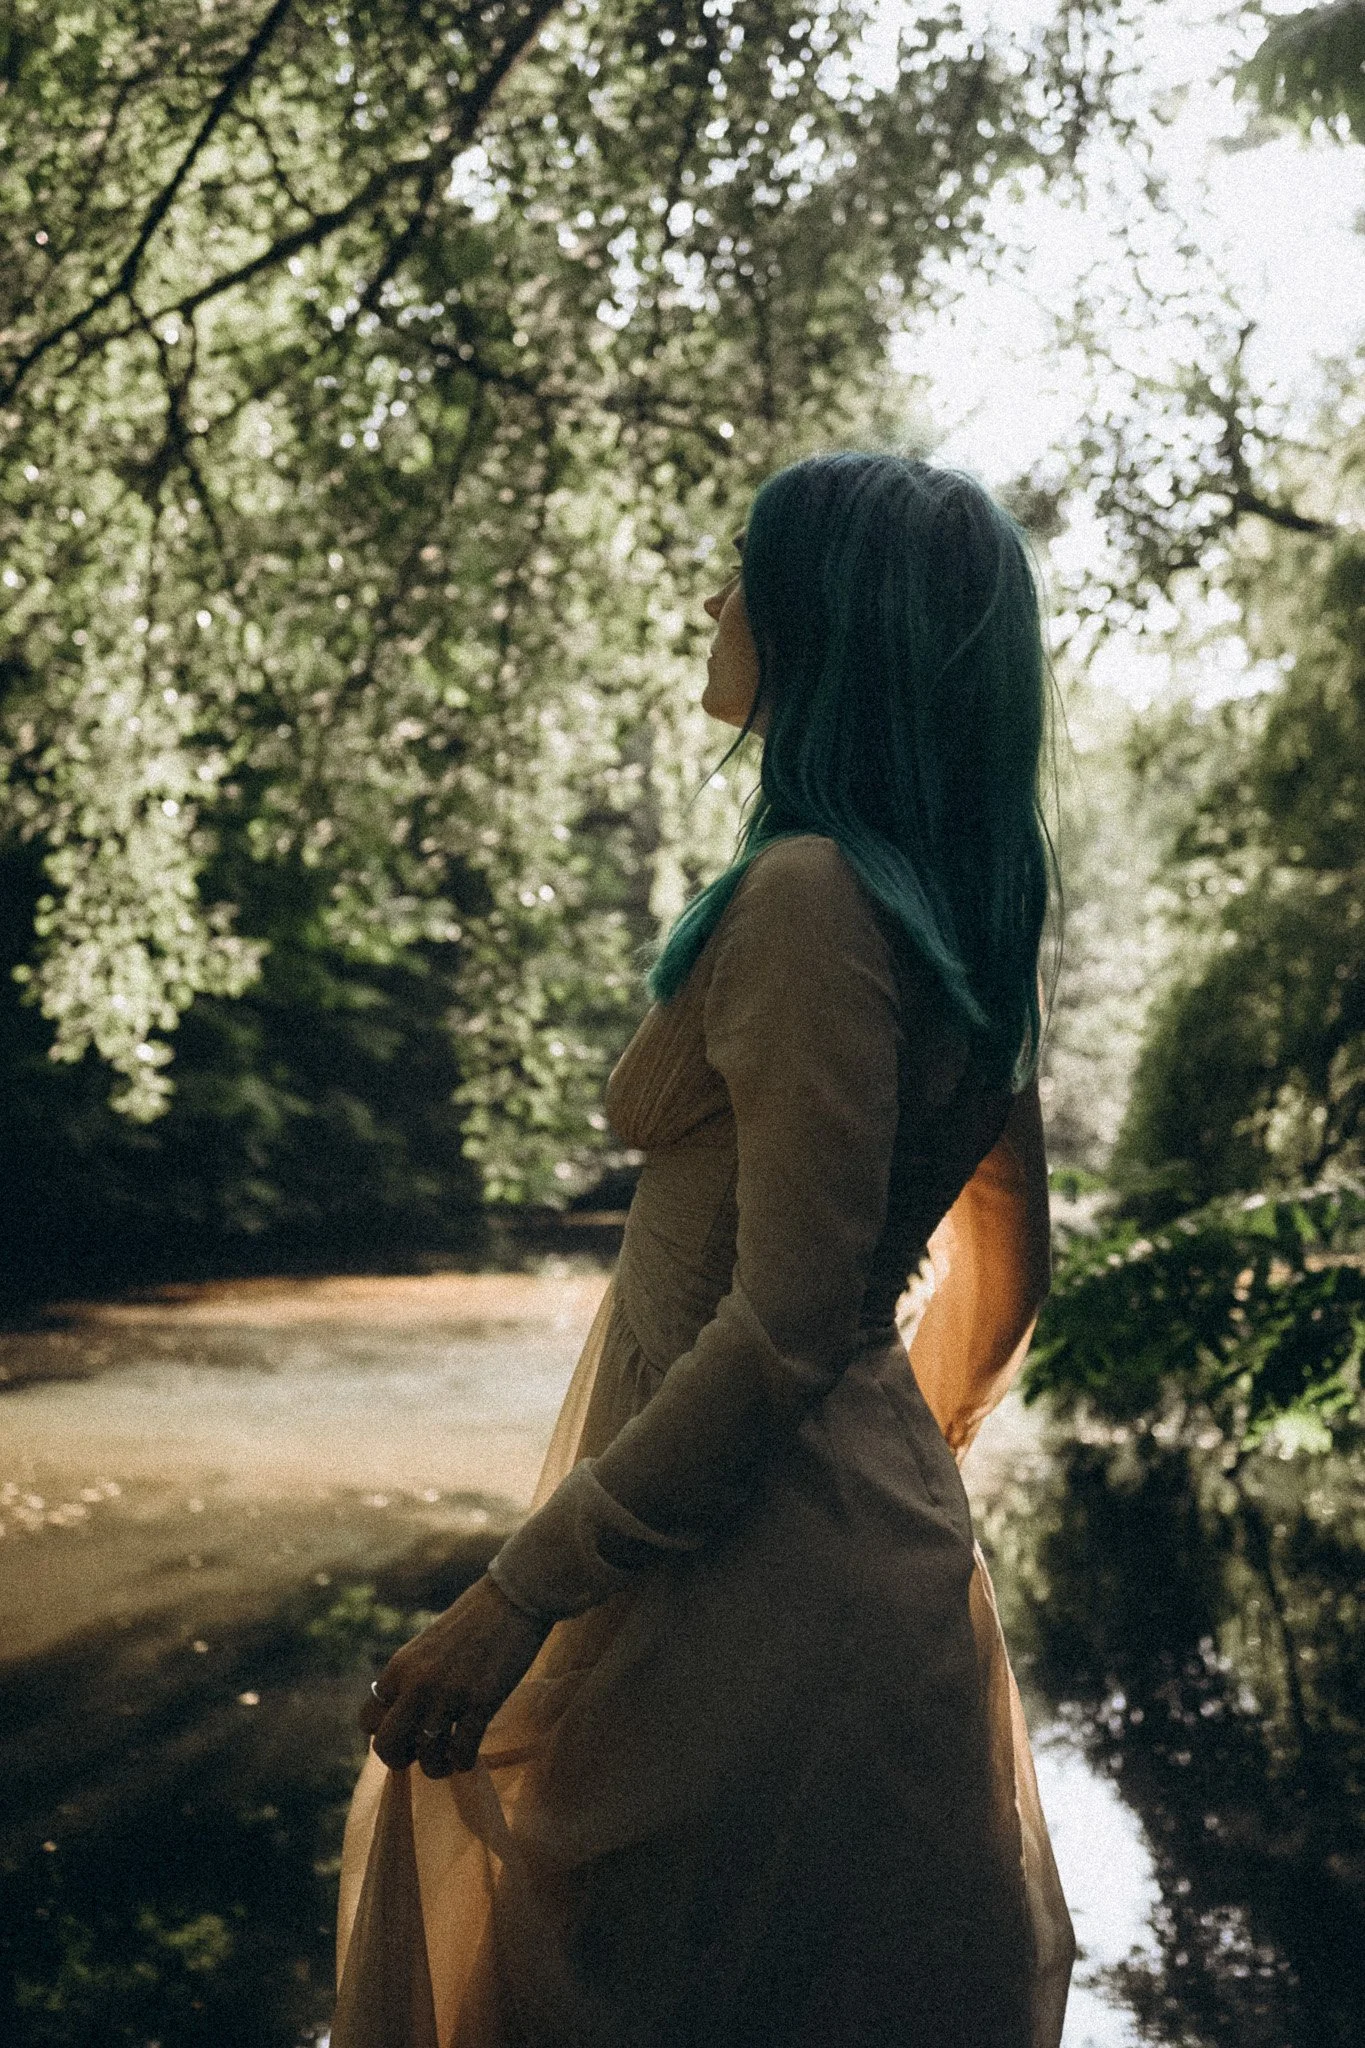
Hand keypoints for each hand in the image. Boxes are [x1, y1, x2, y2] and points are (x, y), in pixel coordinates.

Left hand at [359, 1572, 551, 1777]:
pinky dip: (464, 1762)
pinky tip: (470, 1753)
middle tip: (421, 1754)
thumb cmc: (475, 1617)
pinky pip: (462, 1752)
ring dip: (437, 1766)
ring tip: (449, 1758)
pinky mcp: (481, 1703)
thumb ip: (413, 1675)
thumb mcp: (428, 1644)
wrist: (514, 1598)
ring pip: (426, 1757)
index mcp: (400, 1666)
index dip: (384, 1732)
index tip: (405, 1731)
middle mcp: (417, 1683)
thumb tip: (407, 1711)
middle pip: (386, 1746)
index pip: (368, 1719)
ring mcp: (449, 1695)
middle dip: (401, 1759)